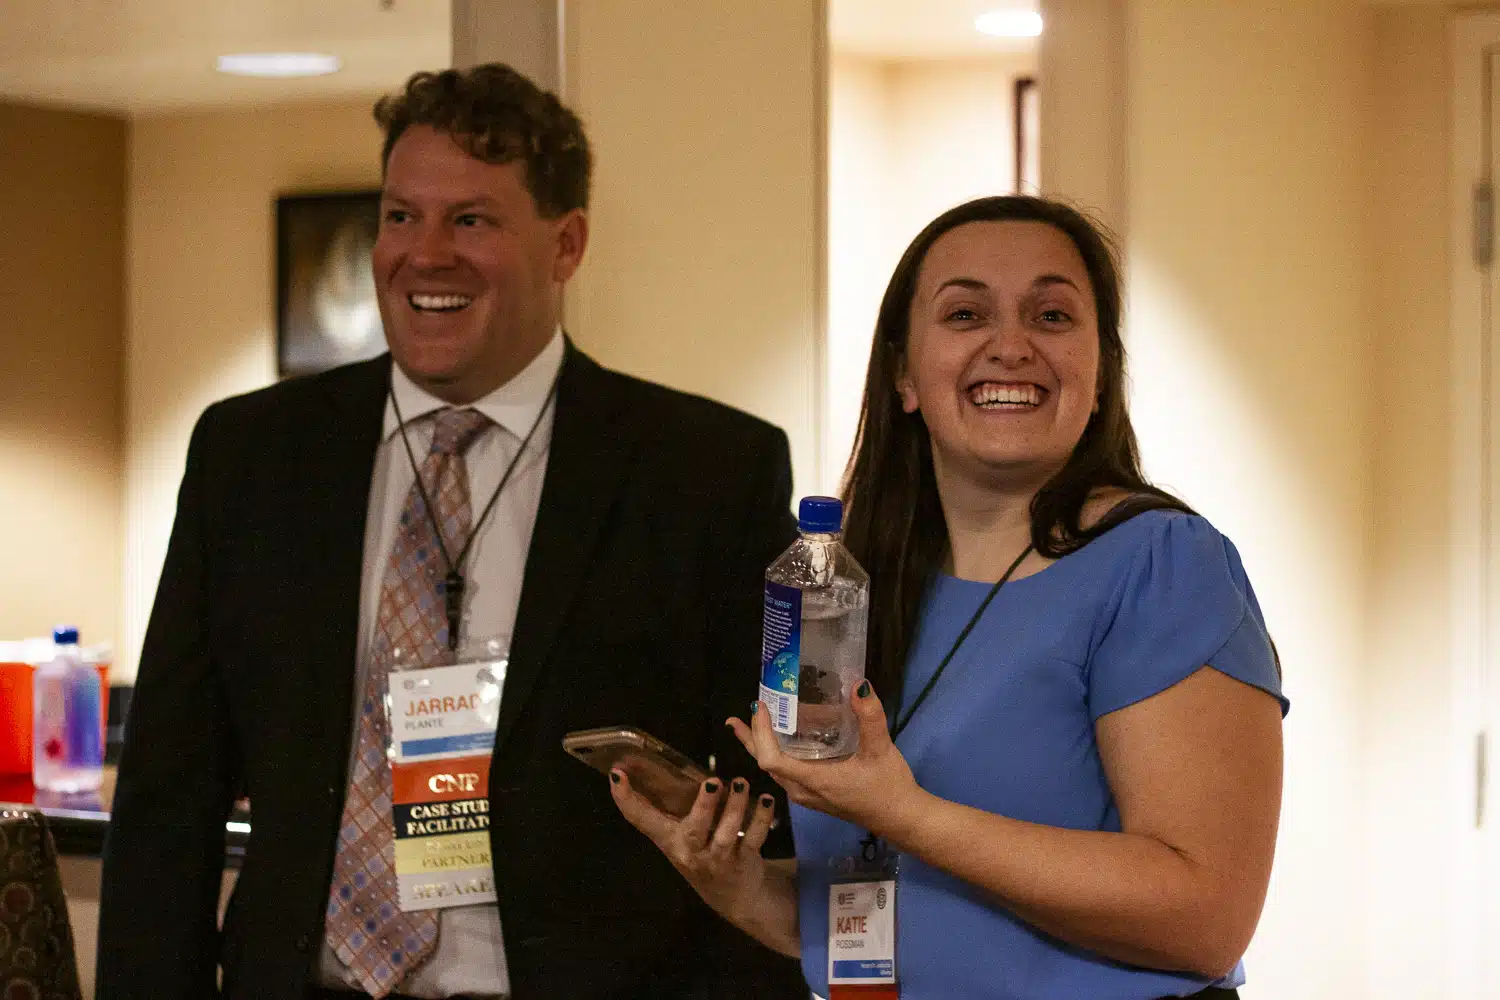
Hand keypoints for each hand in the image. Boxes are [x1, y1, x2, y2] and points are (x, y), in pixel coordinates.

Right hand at [609, 768, 780, 930]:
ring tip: (741, 783)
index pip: (640, 819)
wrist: (735, 898)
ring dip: (736, 807)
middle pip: (694, 829)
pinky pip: (753, 839)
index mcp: (669, 840)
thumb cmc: (701, 855)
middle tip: (713, 781)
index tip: (616, 774)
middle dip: (704, 806)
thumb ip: (667, 810)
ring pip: (726, 833)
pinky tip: (766, 799)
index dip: (625, 798)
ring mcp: (718, 859)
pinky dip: (762, 819)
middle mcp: (690, 851)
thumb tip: (644, 768)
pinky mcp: (743, 861)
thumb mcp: (678, 838)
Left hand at [729, 681, 924, 839]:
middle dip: (750, 739)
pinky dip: (775, 756)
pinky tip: (782, 742)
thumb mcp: (881, 749)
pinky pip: (785, 774)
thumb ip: (870, 717)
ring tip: (751, 726)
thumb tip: (859, 684)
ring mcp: (807, 796)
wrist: (900, 818)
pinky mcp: (814, 796)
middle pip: (765, 765)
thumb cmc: (888, 787)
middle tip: (736, 717)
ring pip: (775, 771)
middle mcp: (803, 791)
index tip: (759, 707)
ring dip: (760, 748)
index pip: (771, 759)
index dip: (760, 734)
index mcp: (813, 780)